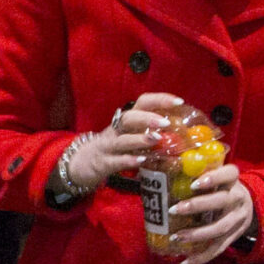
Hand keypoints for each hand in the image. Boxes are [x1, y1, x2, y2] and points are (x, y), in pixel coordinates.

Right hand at [64, 90, 184, 191]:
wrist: (80, 164)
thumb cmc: (114, 150)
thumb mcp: (130, 138)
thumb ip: (150, 134)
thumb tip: (182, 135)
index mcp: (126, 121)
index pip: (142, 103)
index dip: (160, 99)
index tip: (179, 101)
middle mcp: (117, 130)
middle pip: (130, 118)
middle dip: (148, 118)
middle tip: (166, 122)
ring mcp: (108, 146)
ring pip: (122, 139)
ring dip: (140, 138)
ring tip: (157, 139)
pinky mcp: (103, 163)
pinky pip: (115, 161)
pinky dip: (128, 160)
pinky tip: (140, 160)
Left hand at [170, 165, 253, 263]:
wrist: (250, 206)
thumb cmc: (223, 188)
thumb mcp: (217, 176)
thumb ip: (198, 172)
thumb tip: (161, 170)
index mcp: (233, 180)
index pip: (229, 173)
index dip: (212, 178)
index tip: (193, 184)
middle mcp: (238, 198)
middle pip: (220, 201)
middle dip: (197, 206)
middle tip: (174, 209)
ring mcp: (237, 219)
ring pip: (219, 228)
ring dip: (196, 234)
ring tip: (176, 236)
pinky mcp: (234, 236)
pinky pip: (218, 249)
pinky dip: (201, 257)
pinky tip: (184, 261)